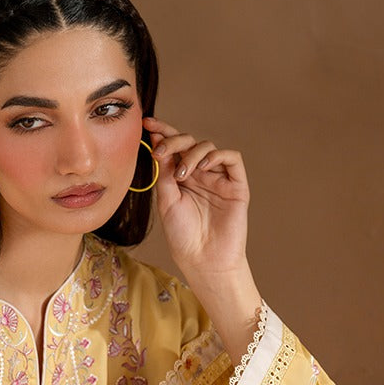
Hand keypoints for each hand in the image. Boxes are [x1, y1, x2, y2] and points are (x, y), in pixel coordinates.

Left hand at [143, 116, 260, 360]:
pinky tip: (203, 166)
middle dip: (173, 141)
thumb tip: (158, 144)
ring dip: (192, 153)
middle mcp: (199, 174)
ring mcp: (218, 179)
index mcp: (181, 177)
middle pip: (189, 142)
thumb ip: (164, 173)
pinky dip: (217, 155)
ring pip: (207, 147)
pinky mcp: (236, 186)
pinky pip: (231, 158)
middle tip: (161, 150)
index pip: (173, 148)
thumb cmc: (183, 236)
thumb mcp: (166, 200)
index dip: (162, 132)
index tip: (147, 124)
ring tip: (182, 174)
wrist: (203, 260)